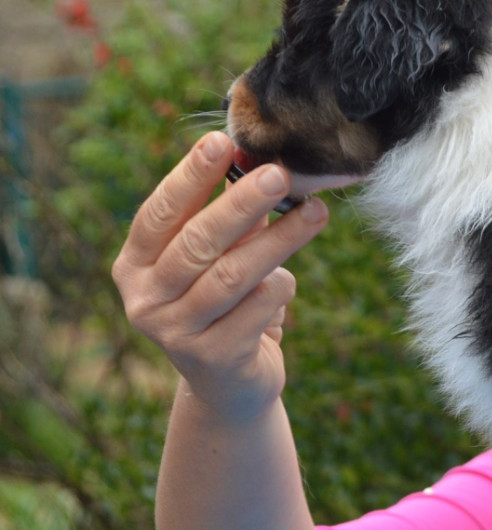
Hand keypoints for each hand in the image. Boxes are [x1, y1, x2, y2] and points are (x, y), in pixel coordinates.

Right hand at [112, 132, 329, 419]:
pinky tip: (287, 281)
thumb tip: (264, 165)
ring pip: (234, 274)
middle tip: (280, 174)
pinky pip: (259, 307)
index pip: (160, 213)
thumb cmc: (227, 307)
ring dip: (280, 239)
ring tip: (317, 212)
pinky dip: (280, 288)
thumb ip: (231, 223)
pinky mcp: (213, 357)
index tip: (220, 142)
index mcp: (135, 266)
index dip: (189, 177)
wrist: (231, 387)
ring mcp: (175, 333)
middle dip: (242, 203)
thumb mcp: (219, 262)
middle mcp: (145, 300)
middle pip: (198, 242)